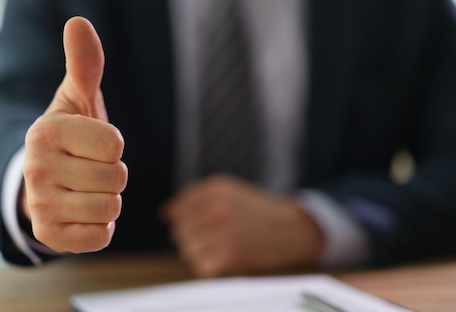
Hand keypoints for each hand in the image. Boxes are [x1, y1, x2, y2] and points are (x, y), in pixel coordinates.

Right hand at [22, 17, 126, 252]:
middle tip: (90, 169)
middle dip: (113, 173)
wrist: (44, 180)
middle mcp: (36, 168)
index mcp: (45, 131)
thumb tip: (78, 22)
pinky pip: (100, 237)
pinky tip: (82, 212)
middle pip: (116, 178)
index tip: (93, 143)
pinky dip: (100, 227)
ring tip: (86, 189)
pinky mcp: (49, 236)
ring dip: (108, 200)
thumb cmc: (72, 135)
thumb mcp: (77, 98)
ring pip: (111, 208)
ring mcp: (39, 205)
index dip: (113, 145)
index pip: (114, 144)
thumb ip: (84, 64)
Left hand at [162, 174, 323, 276]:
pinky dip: (209, 267)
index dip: (186, 219)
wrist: (292, 228)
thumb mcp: (228, 195)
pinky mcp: (232, 253)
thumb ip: (194, 201)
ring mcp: (225, 230)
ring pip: (188, 248)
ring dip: (198, 253)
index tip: (202, 226)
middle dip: (190, 238)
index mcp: (216, 188)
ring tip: (217, 250)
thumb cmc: (256, 211)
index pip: (182, 206)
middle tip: (211, 241)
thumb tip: (164, 213)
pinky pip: (201, 265)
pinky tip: (223, 260)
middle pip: (181, 229)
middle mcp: (219, 207)